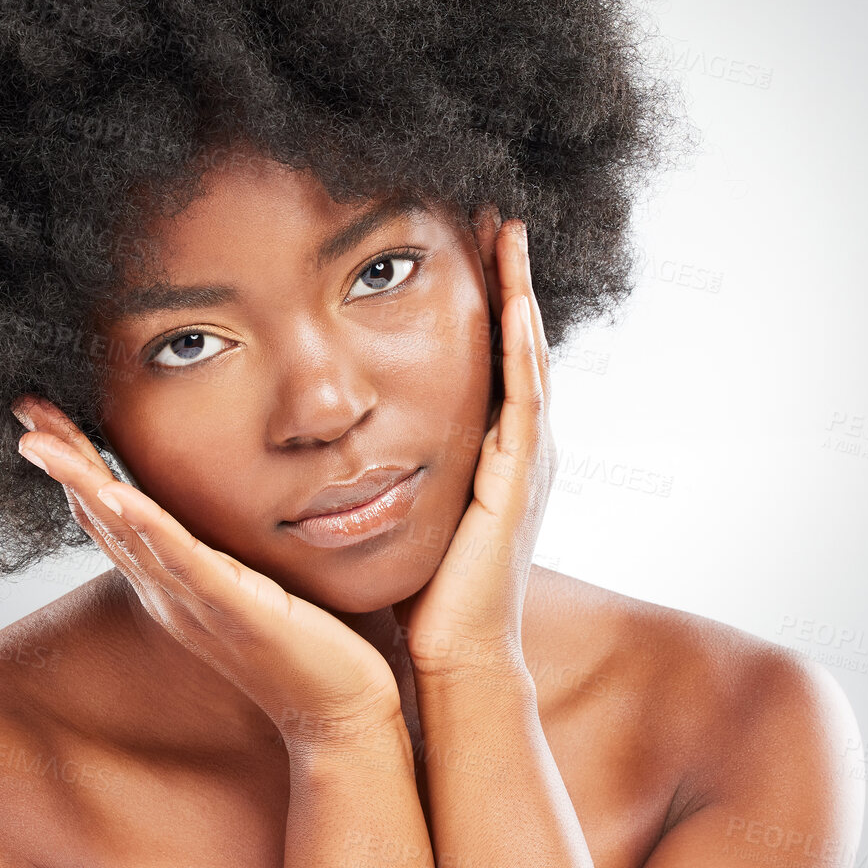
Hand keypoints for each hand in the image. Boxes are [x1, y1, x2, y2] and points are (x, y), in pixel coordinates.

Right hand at [9, 397, 405, 751]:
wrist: (336, 717)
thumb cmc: (306, 651)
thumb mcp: (249, 588)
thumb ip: (221, 553)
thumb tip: (221, 505)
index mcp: (171, 585)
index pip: (112, 515)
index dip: (76, 467)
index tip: (43, 421)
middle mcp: (169, 593)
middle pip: (103, 516)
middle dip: (63, 462)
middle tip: (25, 413)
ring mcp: (196, 602)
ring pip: (126, 532)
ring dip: (82, 484)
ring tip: (42, 443)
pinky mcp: (235, 608)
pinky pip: (184, 561)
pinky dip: (147, 526)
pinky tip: (118, 493)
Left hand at [392, 217, 555, 682]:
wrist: (457, 656)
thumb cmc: (425, 590)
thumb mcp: (407, 506)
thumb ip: (389, 464)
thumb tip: (339, 436)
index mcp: (490, 450)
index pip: (489, 354)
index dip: (483, 297)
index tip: (461, 238)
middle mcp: (517, 446)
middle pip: (517, 341)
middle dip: (507, 275)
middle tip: (496, 211)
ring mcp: (526, 461)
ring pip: (528, 356)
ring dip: (521, 292)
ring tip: (511, 230)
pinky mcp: (522, 481)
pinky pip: (527, 401)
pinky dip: (525, 350)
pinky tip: (517, 303)